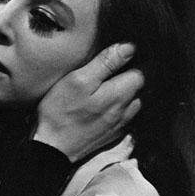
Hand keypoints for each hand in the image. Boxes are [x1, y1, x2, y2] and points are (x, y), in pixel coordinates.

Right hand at [32, 43, 142, 162]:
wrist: (52, 147)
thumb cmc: (61, 111)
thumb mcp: (78, 79)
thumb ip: (106, 63)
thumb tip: (130, 47)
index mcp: (120, 94)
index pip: (142, 73)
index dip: (132, 63)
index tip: (119, 58)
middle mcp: (125, 111)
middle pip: (139, 89)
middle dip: (130, 78)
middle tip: (113, 70)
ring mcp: (119, 125)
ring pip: (133, 104)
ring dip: (126, 94)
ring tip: (110, 87)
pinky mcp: (111, 135)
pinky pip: (124, 117)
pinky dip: (120, 109)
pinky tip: (104, 106)